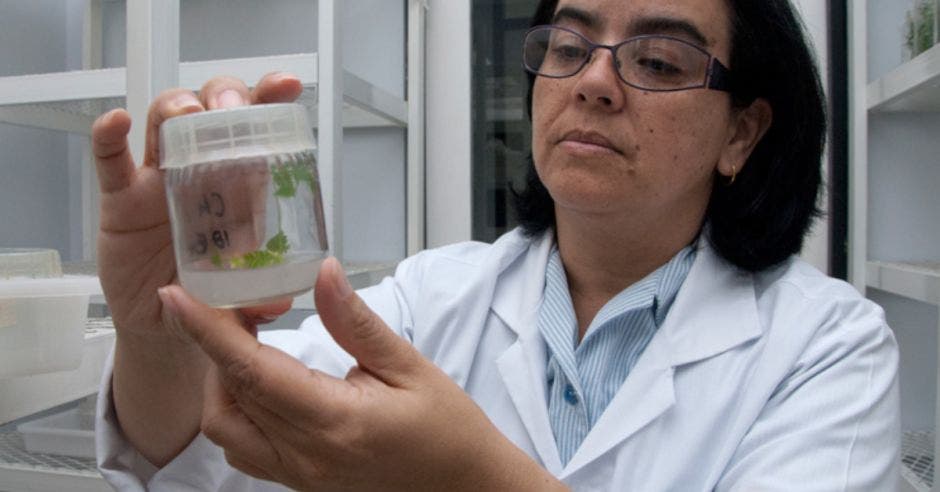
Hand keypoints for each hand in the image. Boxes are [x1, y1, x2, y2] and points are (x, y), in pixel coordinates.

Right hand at [92, 72, 302, 342]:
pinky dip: (108, 137)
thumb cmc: (211, 296)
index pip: (257, 130)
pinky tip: (114, 122)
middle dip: (224, 98)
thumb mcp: (240, 301)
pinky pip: (111, 160)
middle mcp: (203, 172)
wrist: (163, 323)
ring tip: (186, 114)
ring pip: (165, 121)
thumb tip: (277, 304)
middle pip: (212, 111)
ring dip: (176, 107)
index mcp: (241, 186)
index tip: (287, 86)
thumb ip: (258, 303)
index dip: (269, 100)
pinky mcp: (121, 199)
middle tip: (232, 109)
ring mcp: (159, 180)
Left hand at [158, 257, 567, 490]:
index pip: (254, 372)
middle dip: (215, 342)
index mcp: (336, 421)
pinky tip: (258, 381)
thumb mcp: (410, 366)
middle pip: (230, 394)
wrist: (464, 486)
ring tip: (247, 339)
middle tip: (232, 300)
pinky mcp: (297, 479)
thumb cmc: (447, 428)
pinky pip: (242, 446)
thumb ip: (356, 322)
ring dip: (220, 378)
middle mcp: (306, 454)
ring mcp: (297, 473)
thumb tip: (322, 273)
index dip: (208, 332)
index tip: (177, 296)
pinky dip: (233, 408)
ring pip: (225, 425)